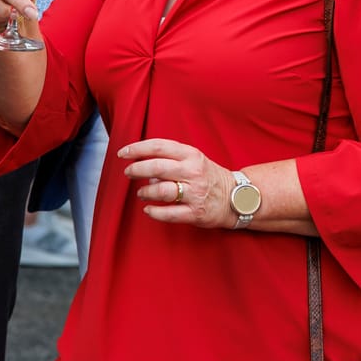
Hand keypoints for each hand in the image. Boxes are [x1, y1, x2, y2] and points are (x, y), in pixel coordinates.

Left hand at [117, 139, 231, 227]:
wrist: (238, 197)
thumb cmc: (209, 177)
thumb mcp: (195, 160)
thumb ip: (171, 159)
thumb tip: (145, 167)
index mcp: (191, 155)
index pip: (158, 146)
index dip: (137, 149)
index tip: (122, 153)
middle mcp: (193, 172)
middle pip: (156, 167)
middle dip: (136, 170)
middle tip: (128, 173)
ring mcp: (195, 193)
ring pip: (161, 190)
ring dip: (145, 192)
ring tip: (141, 193)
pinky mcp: (196, 213)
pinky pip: (169, 213)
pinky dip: (154, 212)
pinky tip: (148, 210)